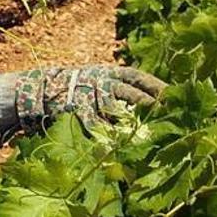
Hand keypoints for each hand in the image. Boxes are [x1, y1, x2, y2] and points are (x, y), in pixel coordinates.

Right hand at [15, 65, 165, 130]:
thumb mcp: (101, 82)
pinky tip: (117, 143)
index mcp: (110, 73)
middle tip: (166, 111)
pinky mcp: (77, 110)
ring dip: (129, 119)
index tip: (173, 94)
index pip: (136, 77)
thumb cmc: (82, 90)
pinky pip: (93, 123)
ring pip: (112, 107)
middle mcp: (101, 82)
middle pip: (128, 91)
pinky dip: (105, 134)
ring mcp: (88, 95)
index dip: (155, 85)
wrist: (43, 89)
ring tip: (146, 130)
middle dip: (147, 102)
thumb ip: (122, 92)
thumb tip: (154, 103)